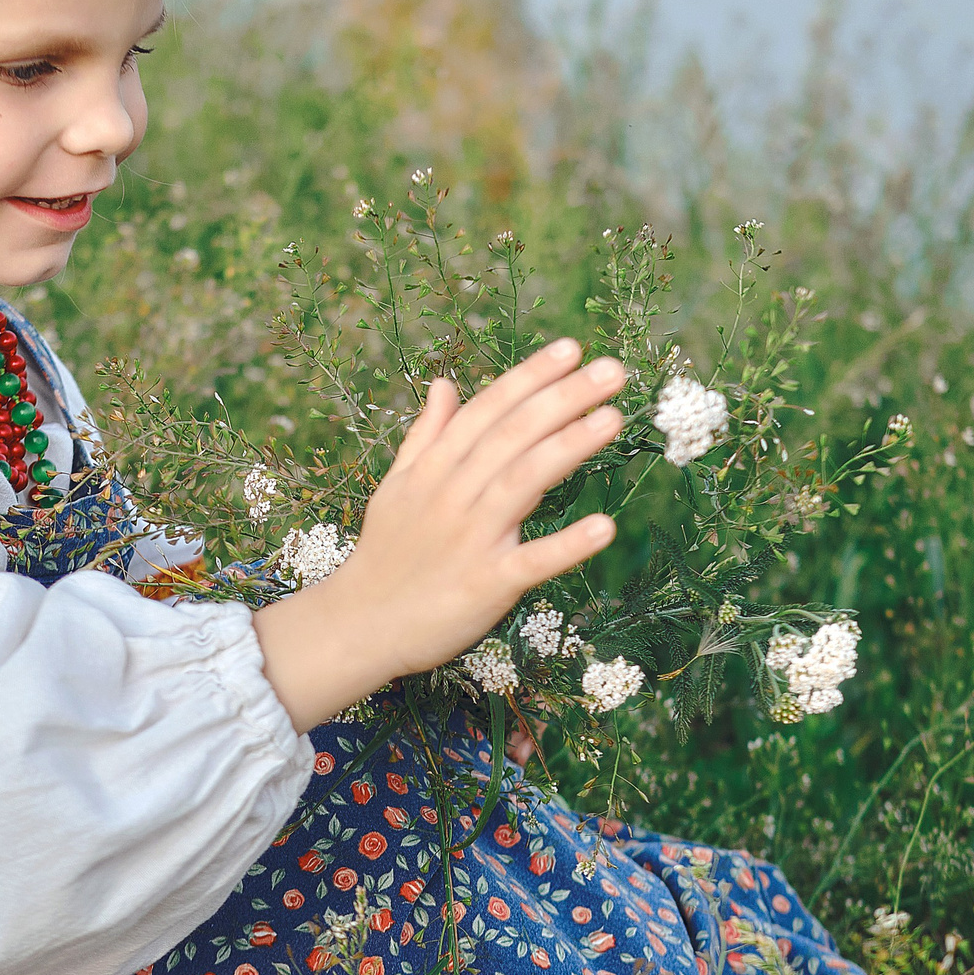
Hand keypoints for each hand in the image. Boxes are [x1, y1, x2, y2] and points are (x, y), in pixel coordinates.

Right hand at [253, 338, 623, 730]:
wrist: (360, 624)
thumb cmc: (386, 553)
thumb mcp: (396, 486)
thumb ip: (426, 435)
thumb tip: (444, 384)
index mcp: (434, 468)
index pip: (488, 410)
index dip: (530, 378)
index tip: (571, 349)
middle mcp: (452, 494)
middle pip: (514, 435)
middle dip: (563, 398)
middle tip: (612, 370)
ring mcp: (470, 538)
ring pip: (524, 482)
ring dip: (570, 447)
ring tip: (612, 419)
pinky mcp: (486, 584)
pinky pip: (532, 561)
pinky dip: (567, 545)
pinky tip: (605, 527)